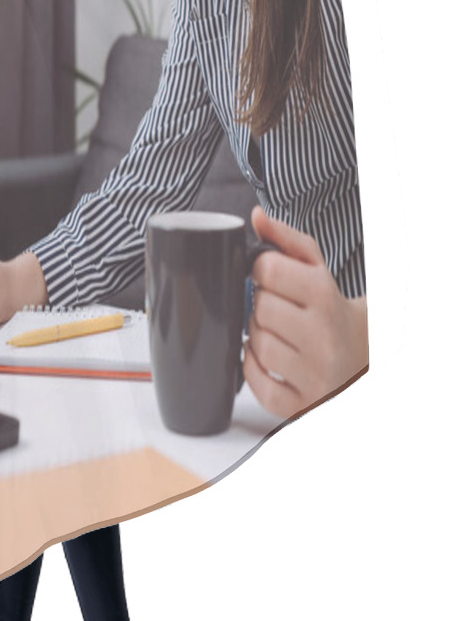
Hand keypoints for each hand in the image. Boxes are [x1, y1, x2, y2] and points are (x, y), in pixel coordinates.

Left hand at [243, 207, 367, 418]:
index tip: (269, 276)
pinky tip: (269, 360)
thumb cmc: (331, 309)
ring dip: (257, 337)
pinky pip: (259, 386)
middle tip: (277, 308)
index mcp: (327, 297)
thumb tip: (256, 216)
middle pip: (259, 308)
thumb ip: (287, 240)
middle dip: (261, 305)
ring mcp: (315, 374)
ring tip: (276, 333)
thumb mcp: (317, 270)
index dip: (261, 270)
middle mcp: (323, 337)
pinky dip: (254, 371)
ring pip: (255, 345)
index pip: (269, 270)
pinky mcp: (303, 403)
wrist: (365, 356)